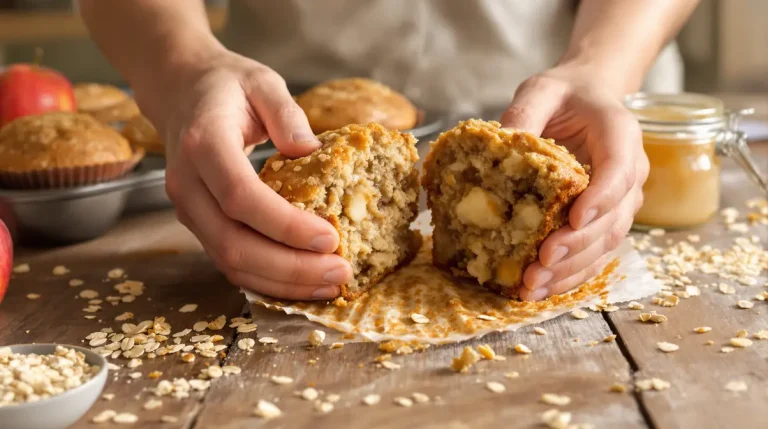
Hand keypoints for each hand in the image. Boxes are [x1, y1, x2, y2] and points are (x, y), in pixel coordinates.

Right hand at [136, 49, 352, 299]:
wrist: (179, 92)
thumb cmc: (225, 86)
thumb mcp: (261, 82)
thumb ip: (287, 113)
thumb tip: (312, 150)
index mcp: (202, 144)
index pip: (241, 197)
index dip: (286, 225)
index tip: (330, 238)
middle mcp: (187, 185)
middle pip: (234, 243)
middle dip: (291, 267)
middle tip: (341, 272)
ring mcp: (188, 210)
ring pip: (230, 262)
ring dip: (282, 282)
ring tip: (331, 284)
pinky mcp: (199, 225)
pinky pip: (230, 262)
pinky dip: (268, 279)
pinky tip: (304, 282)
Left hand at [499, 66, 648, 300]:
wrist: (587, 99)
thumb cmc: (565, 94)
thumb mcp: (542, 89)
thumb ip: (525, 112)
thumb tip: (500, 144)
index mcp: (620, 135)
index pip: (618, 171)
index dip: (600, 199)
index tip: (573, 220)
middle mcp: (629, 173)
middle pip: (612, 218)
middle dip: (576, 245)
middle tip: (542, 261)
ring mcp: (620, 202)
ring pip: (605, 243)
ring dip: (571, 269)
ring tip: (534, 285)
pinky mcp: (604, 220)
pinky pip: (594, 253)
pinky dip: (570, 274)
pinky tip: (541, 289)